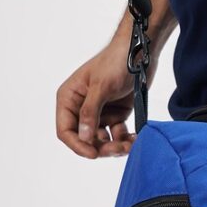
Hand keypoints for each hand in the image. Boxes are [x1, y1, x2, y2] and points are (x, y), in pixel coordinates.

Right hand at [56, 39, 146, 158]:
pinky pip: (117, 133)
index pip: (66, 130)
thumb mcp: (101, 86)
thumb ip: (90, 112)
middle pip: (86, 138)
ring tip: (131, 144)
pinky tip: (136, 138)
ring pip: (102, 139)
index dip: (77, 145)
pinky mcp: (116, 113)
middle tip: (120, 149)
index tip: (93, 154)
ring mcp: (100, 112)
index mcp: (69, 98)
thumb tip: (83, 137)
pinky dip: (125, 139)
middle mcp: (81, 107)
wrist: (139, 52)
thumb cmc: (115, 62)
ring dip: (115, 145)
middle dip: (102, 147)